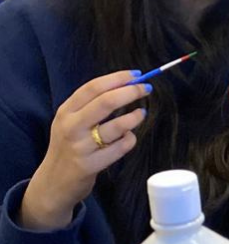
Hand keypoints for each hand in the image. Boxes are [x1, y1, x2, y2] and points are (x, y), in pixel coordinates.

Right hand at [20, 71, 149, 230]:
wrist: (52, 183)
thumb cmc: (68, 146)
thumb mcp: (70, 121)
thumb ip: (92, 104)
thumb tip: (127, 83)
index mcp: (65, 112)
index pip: (93, 87)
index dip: (118, 78)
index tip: (136, 75)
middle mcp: (71, 127)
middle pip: (106, 102)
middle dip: (131, 92)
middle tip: (146, 89)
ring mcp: (80, 147)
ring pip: (117, 126)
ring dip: (134, 117)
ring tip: (141, 113)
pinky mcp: (89, 165)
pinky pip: (120, 147)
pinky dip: (130, 139)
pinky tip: (128, 138)